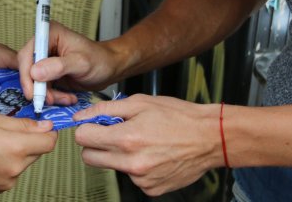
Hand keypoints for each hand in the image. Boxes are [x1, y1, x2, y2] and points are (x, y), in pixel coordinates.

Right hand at [0, 114, 56, 192]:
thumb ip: (22, 124)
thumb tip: (45, 127)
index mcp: (16, 147)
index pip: (49, 142)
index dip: (48, 132)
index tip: (41, 126)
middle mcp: (16, 168)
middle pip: (37, 152)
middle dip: (29, 141)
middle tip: (7, 132)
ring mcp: (8, 181)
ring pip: (24, 163)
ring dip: (17, 153)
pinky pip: (12, 173)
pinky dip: (6, 164)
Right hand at [18, 21, 121, 105]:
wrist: (110, 68)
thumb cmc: (99, 60)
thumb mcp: (80, 63)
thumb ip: (58, 66)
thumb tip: (34, 72)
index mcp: (49, 34)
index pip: (27, 54)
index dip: (26, 74)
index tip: (33, 92)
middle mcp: (45, 45)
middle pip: (28, 69)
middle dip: (38, 88)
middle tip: (50, 100)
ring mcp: (46, 60)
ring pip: (35, 82)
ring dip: (48, 94)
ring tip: (66, 98)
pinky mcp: (50, 73)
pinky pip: (44, 88)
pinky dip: (54, 96)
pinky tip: (68, 97)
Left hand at [73, 94, 220, 196]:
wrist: (210, 138)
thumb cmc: (179, 117)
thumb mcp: (140, 102)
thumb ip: (106, 109)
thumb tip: (82, 116)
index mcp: (126, 139)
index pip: (83, 139)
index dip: (87, 128)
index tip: (94, 125)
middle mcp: (132, 163)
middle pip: (89, 158)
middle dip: (95, 144)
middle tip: (112, 133)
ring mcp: (141, 179)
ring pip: (112, 167)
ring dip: (118, 155)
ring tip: (141, 141)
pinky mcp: (151, 189)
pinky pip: (131, 177)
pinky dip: (136, 166)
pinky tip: (152, 154)